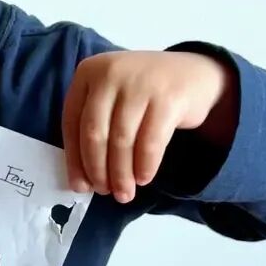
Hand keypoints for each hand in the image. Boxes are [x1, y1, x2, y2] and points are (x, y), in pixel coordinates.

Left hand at [62, 50, 232, 202]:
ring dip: (121, 174)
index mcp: (88, 72)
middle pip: (95, 133)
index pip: (72, 123)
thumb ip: (94, 128)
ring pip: (122, 140)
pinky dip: (145, 165)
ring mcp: (140, 83)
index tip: (80, 186)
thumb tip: (80, 181)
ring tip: (124, 193)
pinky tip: (143, 178)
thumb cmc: (143, 94)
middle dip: (98, 170)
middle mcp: (111, 73)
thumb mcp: (111, 98)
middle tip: (105, 192)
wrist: (193, 75)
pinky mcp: (168, 98)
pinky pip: (150, 142)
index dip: (75, 159)